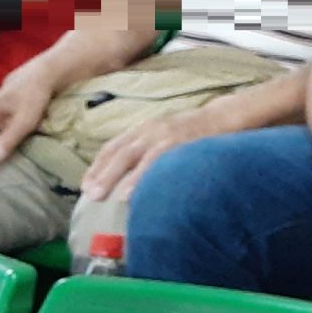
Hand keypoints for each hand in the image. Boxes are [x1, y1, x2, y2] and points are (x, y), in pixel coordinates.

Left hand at [80, 108, 220, 206]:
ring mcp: (163, 135)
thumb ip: (147, 149)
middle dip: (101, 174)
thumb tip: (129, 174)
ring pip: (131, 156)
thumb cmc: (194, 131)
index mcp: (143, 128)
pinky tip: (131, 193)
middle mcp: (149, 130)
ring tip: (103, 197)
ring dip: (114, 177)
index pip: (113, 146)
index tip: (85, 184)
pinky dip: (140, 177)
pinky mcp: (179, 143)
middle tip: (89, 195)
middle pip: (117, 152)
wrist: (226, 115)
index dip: (97, 165)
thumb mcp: (165, 134)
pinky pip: (155, 162)